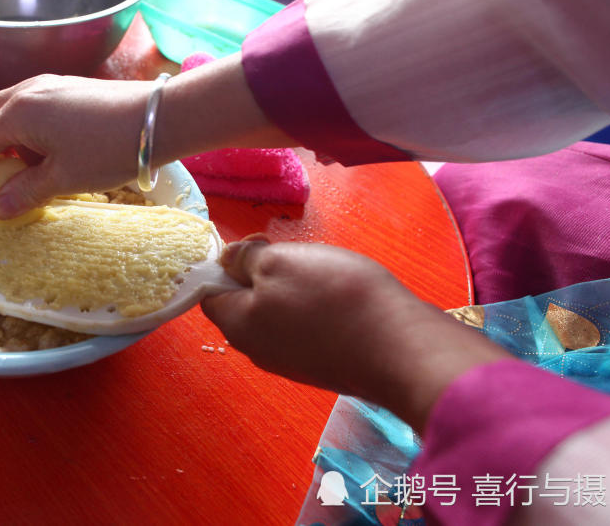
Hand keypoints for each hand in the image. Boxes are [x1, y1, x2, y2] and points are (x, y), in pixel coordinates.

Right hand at [0, 54, 294, 217]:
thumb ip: (25, 193)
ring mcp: (50, 85)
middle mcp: (27, 92)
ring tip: (33, 171)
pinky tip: (55, 153)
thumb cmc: (108, 149)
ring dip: (10, 141)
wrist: (159, 118)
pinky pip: (34, 108)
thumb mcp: (64, 179)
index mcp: (18, 113)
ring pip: (11, 112)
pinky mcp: (70, 87)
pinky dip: (31, 131)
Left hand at [201, 238, 508, 430]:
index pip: (211, 294)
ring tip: (323, 274)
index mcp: (237, 326)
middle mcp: (258, 350)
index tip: (257, 245)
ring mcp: (292, 361)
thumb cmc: (332, 297)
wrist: (399, 346)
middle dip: (263, 275)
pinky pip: (306, 328)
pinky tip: (340, 297)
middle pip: (246, 304)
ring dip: (294, 290)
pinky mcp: (323, 364)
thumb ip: (244, 259)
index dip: (227, 264)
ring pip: (278, 314)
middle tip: (295, 255)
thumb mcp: (279, 261)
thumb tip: (225, 260)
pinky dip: (317, 309)